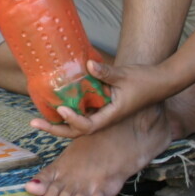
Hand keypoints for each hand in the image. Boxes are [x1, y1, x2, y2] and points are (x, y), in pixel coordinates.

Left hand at [27, 58, 177, 138]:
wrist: (160, 82)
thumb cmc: (145, 80)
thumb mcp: (125, 75)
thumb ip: (106, 72)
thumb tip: (88, 64)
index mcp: (111, 115)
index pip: (88, 126)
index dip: (74, 121)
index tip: (63, 109)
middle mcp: (104, 118)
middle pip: (77, 131)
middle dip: (55, 129)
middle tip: (33, 123)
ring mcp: (103, 113)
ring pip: (77, 124)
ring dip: (58, 122)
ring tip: (37, 118)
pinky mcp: (102, 106)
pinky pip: (83, 112)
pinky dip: (69, 111)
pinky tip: (55, 104)